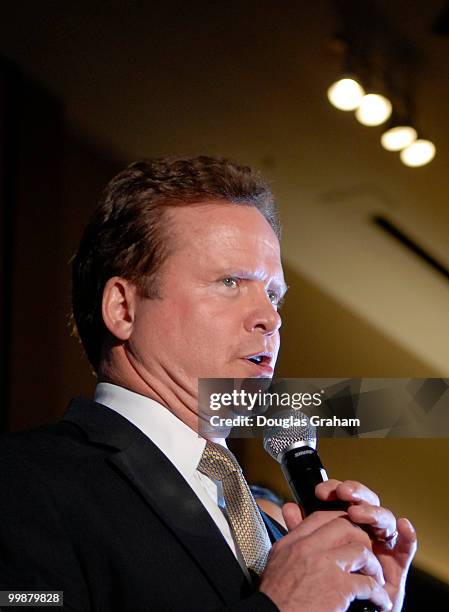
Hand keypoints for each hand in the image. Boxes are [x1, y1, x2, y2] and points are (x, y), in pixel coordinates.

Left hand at [282, 479, 416, 611]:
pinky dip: (408, 536)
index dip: (334, 490)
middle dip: (355, 493)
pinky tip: (404, 525)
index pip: (342, 499)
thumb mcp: (309, 554)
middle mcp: (364, 532)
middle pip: (365, 504)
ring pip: (385, 520)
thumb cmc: (323, 586)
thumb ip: (302, 531)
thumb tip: (290, 508)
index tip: (320, 491)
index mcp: (343, 526)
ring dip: (373, 512)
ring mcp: (381, 547)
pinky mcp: (397, 568)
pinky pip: (406, 548)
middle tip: (343, 493)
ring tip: (358, 513)